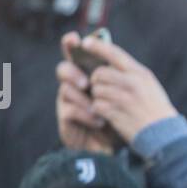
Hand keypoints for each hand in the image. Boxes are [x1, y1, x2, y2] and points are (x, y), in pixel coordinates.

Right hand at [56, 36, 115, 152]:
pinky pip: (69, 110)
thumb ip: (117, 74)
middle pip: (63, 69)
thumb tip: (114, 52)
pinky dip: (85, 114)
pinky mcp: (66, 120)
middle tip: (86, 83)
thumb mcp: (123, 94)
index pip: (75, 54)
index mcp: (88, 74)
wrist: (119, 149)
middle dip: (72, 72)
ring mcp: (68, 102)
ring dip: (83, 98)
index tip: (74, 38)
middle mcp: (75, 86)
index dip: (71, 45)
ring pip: (65, 89)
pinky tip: (99, 121)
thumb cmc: (121, 117)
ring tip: (98, 109)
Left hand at [57, 32, 175, 146]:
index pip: (114, 53)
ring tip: (108, 104)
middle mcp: (132, 83)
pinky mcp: (116, 113)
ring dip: (98, 97)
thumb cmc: (155, 110)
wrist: (163, 135)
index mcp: (140, 73)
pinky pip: (96, 106)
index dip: (97, 46)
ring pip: (96, 90)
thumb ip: (131, 74)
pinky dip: (98, 110)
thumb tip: (108, 65)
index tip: (85, 42)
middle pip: (99, 73)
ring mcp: (124, 98)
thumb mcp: (149, 86)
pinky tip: (106, 115)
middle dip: (96, 81)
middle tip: (101, 89)